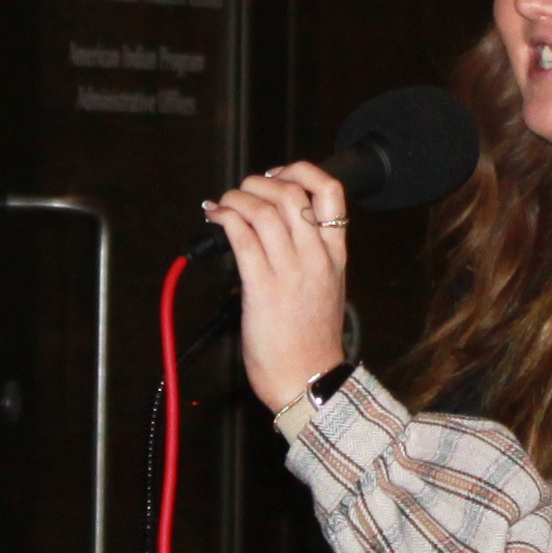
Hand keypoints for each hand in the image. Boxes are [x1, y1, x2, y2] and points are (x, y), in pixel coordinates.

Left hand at [201, 161, 353, 411]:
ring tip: (224, 204)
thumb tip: (273, 232)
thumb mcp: (325, 290)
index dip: (303, 171)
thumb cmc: (312, 342)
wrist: (307, 381)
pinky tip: (216, 218)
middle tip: (244, 190)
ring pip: (263, 210)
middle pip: (291, 193)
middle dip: (260, 182)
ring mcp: (290, 271)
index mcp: (335, 256)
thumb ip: (308, 258)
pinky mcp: (262, 287)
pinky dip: (224, 219)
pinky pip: (241, 238)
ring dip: (236, 198)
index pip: (332, 193)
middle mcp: (315, 258)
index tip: (281, 174)